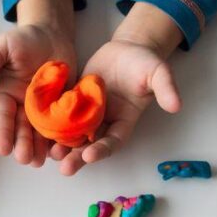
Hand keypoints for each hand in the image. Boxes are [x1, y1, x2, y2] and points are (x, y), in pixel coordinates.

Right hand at [0, 0, 76, 166]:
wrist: (53, 34)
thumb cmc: (25, 38)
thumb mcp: (3, 45)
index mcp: (8, 95)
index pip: (4, 116)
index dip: (3, 133)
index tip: (2, 149)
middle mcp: (26, 105)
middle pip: (23, 129)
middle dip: (23, 145)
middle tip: (25, 160)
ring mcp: (46, 107)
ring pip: (43, 132)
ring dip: (42, 147)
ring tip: (43, 161)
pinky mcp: (65, 105)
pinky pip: (65, 122)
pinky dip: (66, 135)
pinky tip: (67, 147)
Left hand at [54, 38, 180, 175]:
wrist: (127, 49)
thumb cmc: (145, 63)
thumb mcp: (158, 72)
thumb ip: (166, 88)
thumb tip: (177, 105)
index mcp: (124, 121)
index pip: (113, 141)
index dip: (102, 150)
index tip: (89, 156)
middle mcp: (106, 122)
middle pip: (91, 145)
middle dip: (78, 158)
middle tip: (65, 168)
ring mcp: (89, 113)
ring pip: (74, 135)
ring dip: (63, 146)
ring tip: (50, 154)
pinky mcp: (75, 101)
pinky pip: (62, 117)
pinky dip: (52, 125)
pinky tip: (39, 131)